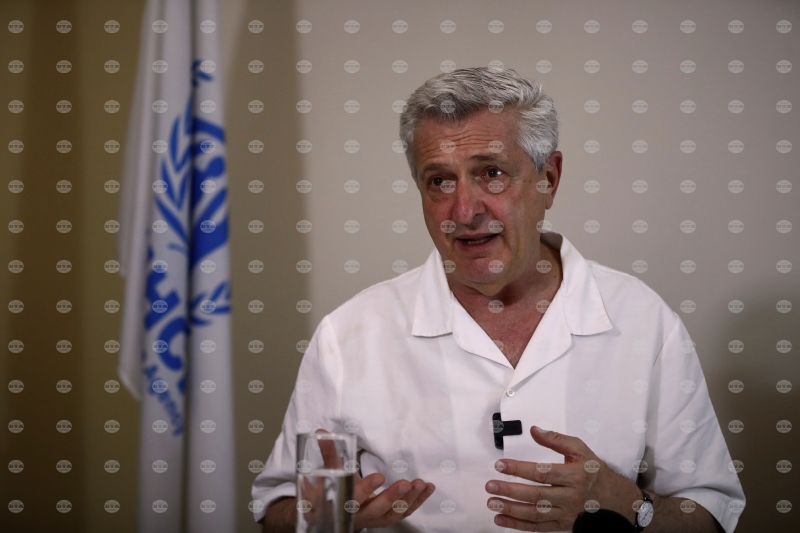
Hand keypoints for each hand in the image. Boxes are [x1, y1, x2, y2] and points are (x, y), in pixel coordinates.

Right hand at [313, 429, 436, 530]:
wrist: (335, 516)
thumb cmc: (332, 491)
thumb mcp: (327, 473)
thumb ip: (328, 453)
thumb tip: (321, 431)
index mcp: (344, 504)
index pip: (353, 498)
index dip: (366, 489)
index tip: (379, 476)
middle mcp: (360, 515)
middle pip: (377, 509)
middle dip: (392, 497)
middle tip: (406, 483)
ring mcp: (376, 518)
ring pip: (394, 513)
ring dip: (409, 499)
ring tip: (420, 483)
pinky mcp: (389, 518)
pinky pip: (405, 512)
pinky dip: (418, 501)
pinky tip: (427, 488)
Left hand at [485, 426, 639, 530]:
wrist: (617, 500)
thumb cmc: (595, 472)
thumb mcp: (580, 450)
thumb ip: (556, 439)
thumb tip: (534, 430)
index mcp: (574, 475)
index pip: (542, 472)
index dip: (519, 469)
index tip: (500, 465)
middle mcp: (570, 496)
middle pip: (536, 495)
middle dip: (510, 491)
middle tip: (490, 487)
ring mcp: (567, 513)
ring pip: (536, 513)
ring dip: (511, 510)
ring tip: (492, 503)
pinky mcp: (563, 525)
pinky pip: (539, 527)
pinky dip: (518, 525)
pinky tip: (502, 520)